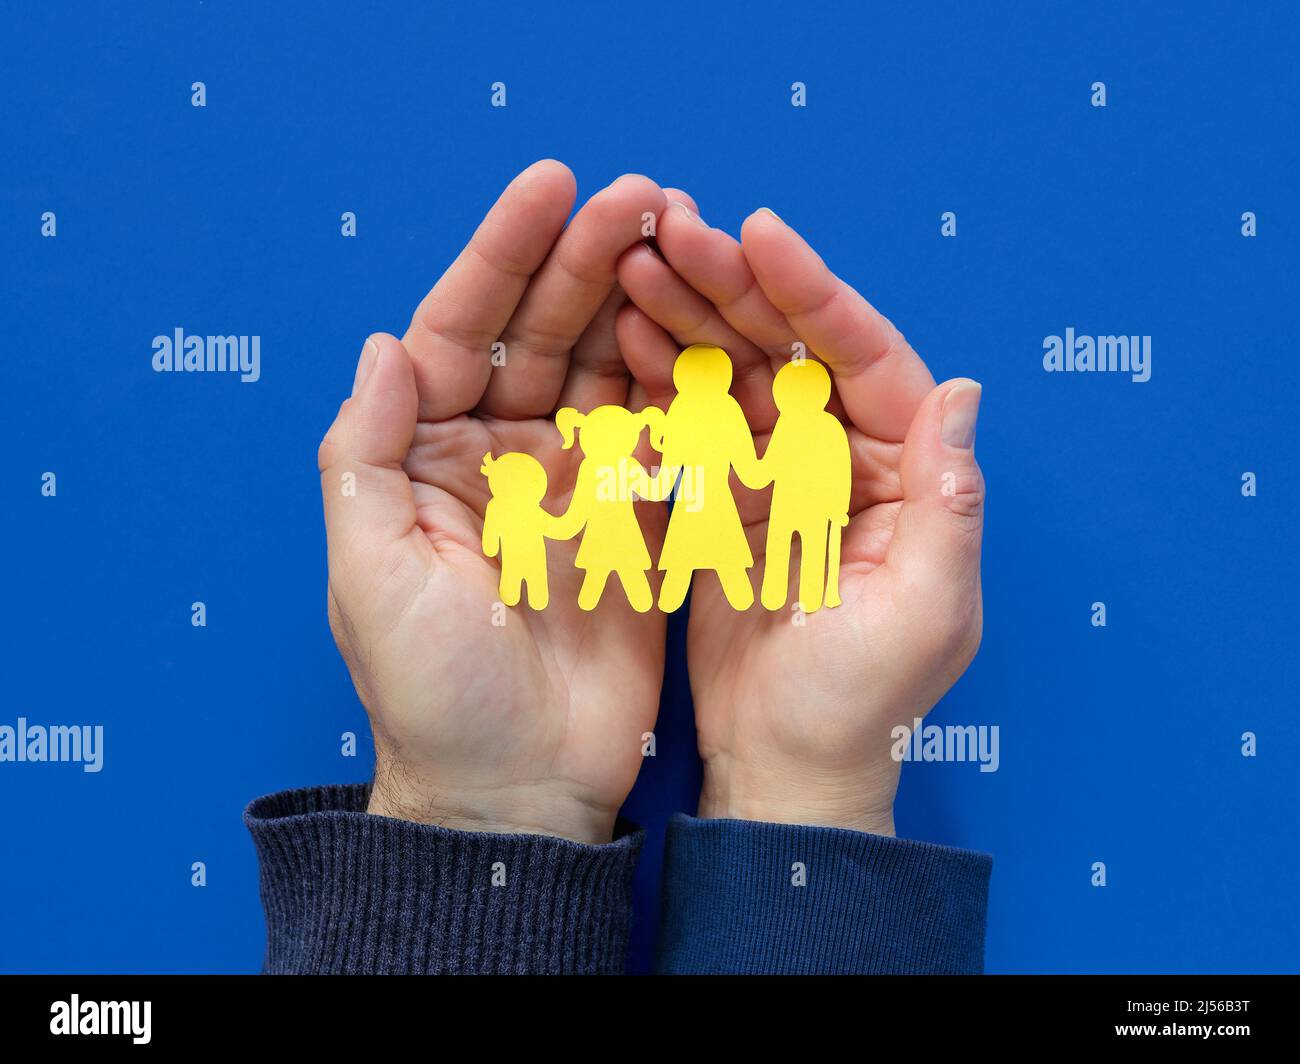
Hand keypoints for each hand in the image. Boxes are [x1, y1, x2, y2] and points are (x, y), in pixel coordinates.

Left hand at [317, 162, 674, 843]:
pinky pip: (659, 431)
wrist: (513, 787)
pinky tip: (705, 325)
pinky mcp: (633, 519)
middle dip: (586, 260)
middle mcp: (497, 456)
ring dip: (639, 301)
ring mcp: (571, 484)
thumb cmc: (429, 690)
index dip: (502, 255)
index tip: (552, 187)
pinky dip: (679, 378)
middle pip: (542, 334)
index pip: (461, 331)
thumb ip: (365, 455)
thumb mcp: (372, 572)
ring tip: (682, 235)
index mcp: (426, 457)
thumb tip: (385, 344)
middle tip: (640, 195)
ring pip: (606, 368)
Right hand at [615, 203, 984, 835]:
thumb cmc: (864, 701)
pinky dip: (665, 378)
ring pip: (738, 372)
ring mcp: (782, 473)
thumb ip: (948, 501)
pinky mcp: (729, 497)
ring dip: (690, 316)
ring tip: (633, 264)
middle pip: (793, 349)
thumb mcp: (926, 608)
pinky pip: (698, 421)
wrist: (785, 763)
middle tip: (670, 231)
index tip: (758, 235)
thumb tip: (963, 388)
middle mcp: (847, 457)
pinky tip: (627, 334)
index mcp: (906, 473)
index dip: (814, 293)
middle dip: (734, 286)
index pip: (865, 359)